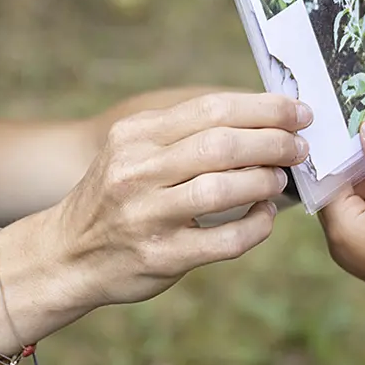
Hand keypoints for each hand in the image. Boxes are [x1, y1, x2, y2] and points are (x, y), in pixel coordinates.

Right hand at [43, 92, 308, 312]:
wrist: (65, 255)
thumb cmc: (116, 197)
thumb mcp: (133, 151)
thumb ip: (183, 133)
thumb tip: (261, 117)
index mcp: (135, 135)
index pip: (211, 109)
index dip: (263, 108)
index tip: (298, 112)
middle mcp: (137, 171)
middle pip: (222, 145)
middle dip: (273, 142)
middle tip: (299, 147)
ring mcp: (148, 215)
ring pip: (224, 189)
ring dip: (265, 182)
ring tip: (280, 180)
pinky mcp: (162, 256)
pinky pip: (226, 239)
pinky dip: (256, 226)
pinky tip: (264, 217)